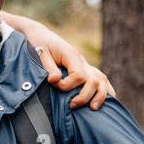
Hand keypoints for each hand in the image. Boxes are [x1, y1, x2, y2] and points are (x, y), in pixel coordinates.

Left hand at [0, 11, 114, 109]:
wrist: (39, 35)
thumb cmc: (37, 44)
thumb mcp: (40, 54)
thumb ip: (48, 67)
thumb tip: (55, 80)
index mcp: (72, 55)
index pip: (79, 75)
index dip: (68, 85)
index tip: (55, 86)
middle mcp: (82, 61)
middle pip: (94, 80)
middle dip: (84, 96)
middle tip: (71, 105)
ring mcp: (85, 65)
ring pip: (101, 80)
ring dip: (100, 95)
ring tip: (93, 108)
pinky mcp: (84, 69)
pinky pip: (100, 79)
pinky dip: (105, 90)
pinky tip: (106, 101)